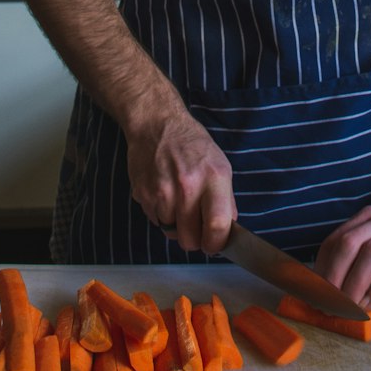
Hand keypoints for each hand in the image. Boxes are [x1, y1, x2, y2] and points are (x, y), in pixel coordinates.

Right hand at [126, 104, 235, 255]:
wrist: (156, 125)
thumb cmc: (191, 144)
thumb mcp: (220, 165)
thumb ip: (226, 200)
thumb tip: (227, 231)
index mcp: (213, 178)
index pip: (217, 226)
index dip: (216, 244)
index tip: (214, 245)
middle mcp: (187, 187)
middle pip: (190, 240)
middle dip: (194, 240)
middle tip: (196, 227)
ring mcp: (162, 192)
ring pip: (171, 233)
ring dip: (176, 225)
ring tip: (178, 201)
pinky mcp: (143, 195)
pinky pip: (155, 221)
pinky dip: (161, 215)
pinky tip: (164, 194)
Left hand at [314, 203, 370, 309]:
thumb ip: (362, 263)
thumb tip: (331, 292)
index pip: (336, 239)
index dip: (320, 268)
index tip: (311, 293)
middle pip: (349, 243)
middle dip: (332, 277)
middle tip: (325, 304)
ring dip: (353, 285)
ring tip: (345, 308)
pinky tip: (370, 305)